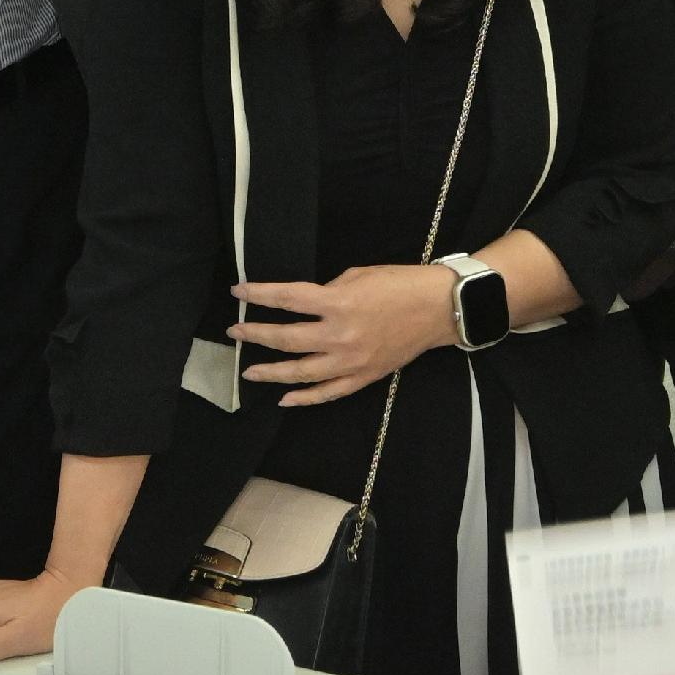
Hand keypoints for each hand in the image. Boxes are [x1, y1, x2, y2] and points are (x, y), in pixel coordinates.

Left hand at [231, 266, 456, 405]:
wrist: (438, 308)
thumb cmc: (399, 284)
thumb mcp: (356, 276)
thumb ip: (326, 293)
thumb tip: (304, 305)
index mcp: (338, 303)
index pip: (287, 299)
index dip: (258, 295)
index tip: (237, 293)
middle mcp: (340, 335)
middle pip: (287, 338)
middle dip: (256, 334)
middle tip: (236, 332)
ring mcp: (352, 361)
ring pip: (301, 372)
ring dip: (271, 372)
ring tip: (249, 371)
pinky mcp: (364, 377)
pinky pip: (328, 393)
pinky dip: (305, 398)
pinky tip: (285, 398)